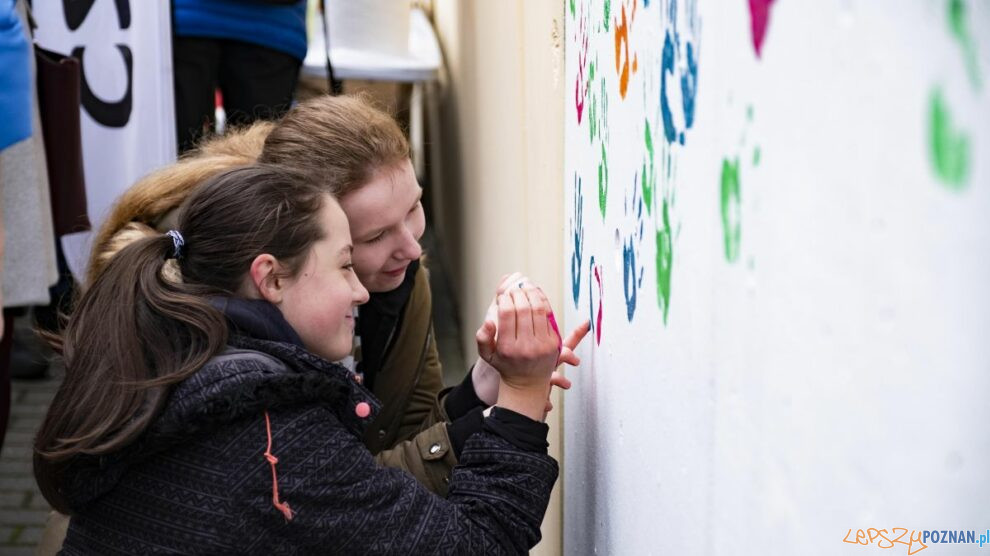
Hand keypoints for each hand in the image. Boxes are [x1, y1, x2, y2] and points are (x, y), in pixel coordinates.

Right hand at [478, 286, 558, 419]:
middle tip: (515, 288)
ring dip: (532, 293)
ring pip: (538, 309)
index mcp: (507, 348)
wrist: (527, 384)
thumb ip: (483, 338)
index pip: (506, 313)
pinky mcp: (554, 343)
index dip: (504, 299)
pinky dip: (543, 301)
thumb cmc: (505, 365)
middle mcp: (525, 347)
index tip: (503, 296)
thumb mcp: (488, 356)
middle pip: (523, 308)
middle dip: (518, 293)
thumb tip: (488, 321)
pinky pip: (549, 316)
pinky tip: (536, 295)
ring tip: (525, 287)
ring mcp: (542, 345)